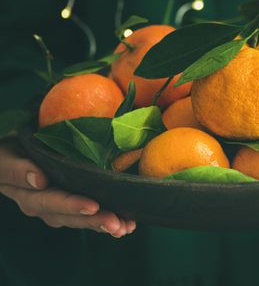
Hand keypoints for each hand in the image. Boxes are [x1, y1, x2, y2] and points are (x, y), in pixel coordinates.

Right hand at [0, 142, 135, 236]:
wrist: (10, 155)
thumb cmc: (9, 151)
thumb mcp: (6, 157)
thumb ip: (18, 169)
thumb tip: (39, 179)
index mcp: (28, 194)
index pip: (51, 201)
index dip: (72, 205)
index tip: (93, 206)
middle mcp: (44, 205)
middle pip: (70, 216)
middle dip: (95, 220)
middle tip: (117, 224)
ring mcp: (57, 206)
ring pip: (81, 219)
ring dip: (103, 223)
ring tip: (125, 227)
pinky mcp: (70, 202)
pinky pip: (87, 214)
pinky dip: (106, 218)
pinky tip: (126, 222)